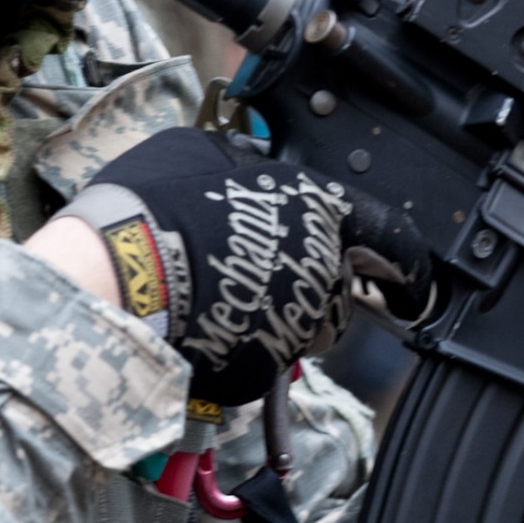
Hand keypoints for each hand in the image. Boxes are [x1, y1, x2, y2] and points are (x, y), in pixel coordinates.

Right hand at [57, 128, 412, 405]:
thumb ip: (251, 167)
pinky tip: (204, 322)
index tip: (412, 278)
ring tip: (220, 292)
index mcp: (319, 210)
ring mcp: (295, 326)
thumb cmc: (154, 206)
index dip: (407, 260)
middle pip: (339, 284)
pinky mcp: (263, 370)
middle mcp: (321, 270)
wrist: (111, 277)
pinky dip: (244, 343)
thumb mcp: (204, 152)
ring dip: (281, 314)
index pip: (392, 236)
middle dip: (311, 279)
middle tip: (257, 268)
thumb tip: (255, 171)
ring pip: (307, 326)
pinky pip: (266, 356)